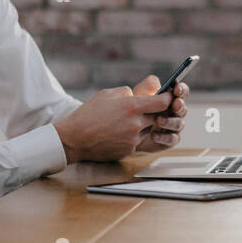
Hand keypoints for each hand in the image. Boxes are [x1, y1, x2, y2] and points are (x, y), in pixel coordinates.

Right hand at [53, 81, 176, 162]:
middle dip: (155, 112)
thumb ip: (127, 92)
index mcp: (132, 106)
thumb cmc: (88, 114)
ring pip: (149, 129)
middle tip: (147, 108)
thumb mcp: (107, 94)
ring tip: (128, 120)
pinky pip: (139, 140)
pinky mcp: (130, 150)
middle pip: (159, 116)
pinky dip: (134, 135)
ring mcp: (134, 139)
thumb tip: (140, 94)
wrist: (74, 139)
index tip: (167, 95)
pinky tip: (120, 131)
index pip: (163, 102)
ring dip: (145, 124)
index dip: (167, 98)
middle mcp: (136, 124)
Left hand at [131, 74, 188, 153]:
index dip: (182, 90)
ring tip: (159, 120)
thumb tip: (158, 85)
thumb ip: (148, 87)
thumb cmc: (131, 110)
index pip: (181, 92)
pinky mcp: (168, 140)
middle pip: (183, 108)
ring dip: (171, 121)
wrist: (121, 131)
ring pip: (179, 124)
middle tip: (175, 105)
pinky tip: (154, 135)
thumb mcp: (137, 95)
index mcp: (170, 98)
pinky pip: (172, 139)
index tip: (177, 89)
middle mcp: (174, 112)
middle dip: (180, 106)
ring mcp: (172, 127)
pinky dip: (165, 137)